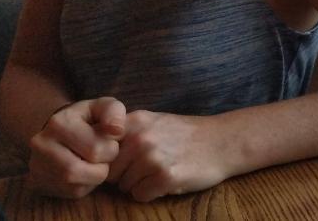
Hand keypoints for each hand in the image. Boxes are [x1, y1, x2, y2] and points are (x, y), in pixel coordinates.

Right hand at [26, 97, 125, 198]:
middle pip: (82, 170)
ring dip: (94, 177)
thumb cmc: (86, 119)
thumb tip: (117, 130)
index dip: (111, 147)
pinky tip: (83, 171)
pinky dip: (85, 185)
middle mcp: (42, 145)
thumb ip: (113, 112)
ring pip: (77, 185)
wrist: (58, 131)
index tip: (107, 140)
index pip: (96, 149)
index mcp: (59, 123)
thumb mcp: (101, 107)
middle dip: (103, 164)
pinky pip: (72, 193)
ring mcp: (37, 166)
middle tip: (103, 155)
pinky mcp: (39, 183)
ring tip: (94, 163)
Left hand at [106, 110, 227, 201]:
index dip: (111, 160)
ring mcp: (152, 157)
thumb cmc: (186, 135)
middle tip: (148, 168)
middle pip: (111, 172)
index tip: (125, 161)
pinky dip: (151, 193)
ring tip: (160, 171)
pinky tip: (167, 180)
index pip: (101, 150)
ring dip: (139, 185)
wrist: (222, 141)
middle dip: (125, 175)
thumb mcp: (154, 122)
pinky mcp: (165, 177)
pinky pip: (140, 196)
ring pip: (124, 186)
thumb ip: (126, 133)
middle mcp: (140, 138)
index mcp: (135, 122)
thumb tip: (94, 154)